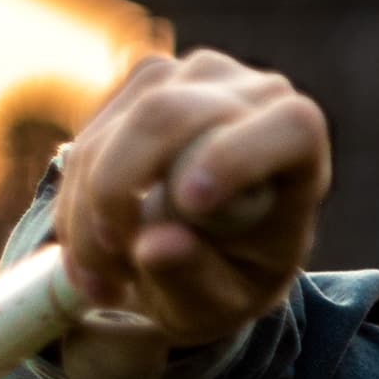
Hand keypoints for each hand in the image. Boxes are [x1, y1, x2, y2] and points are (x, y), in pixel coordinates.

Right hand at [54, 51, 329, 349]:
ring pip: (113, 131)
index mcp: (302, 147)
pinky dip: (76, 202)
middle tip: (112, 266)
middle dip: (117, 192)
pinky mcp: (145, 80)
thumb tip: (154, 247)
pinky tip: (94, 250)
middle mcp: (252, 95)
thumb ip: (196, 279)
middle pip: (166, 114)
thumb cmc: (234, 274)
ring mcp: (195, 77)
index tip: (190, 206)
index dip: (235, 157)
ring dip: (88, 213)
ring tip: (103, 280)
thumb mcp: (225, 302)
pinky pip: (88, 138)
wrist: (210, 245)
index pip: (288, 126)